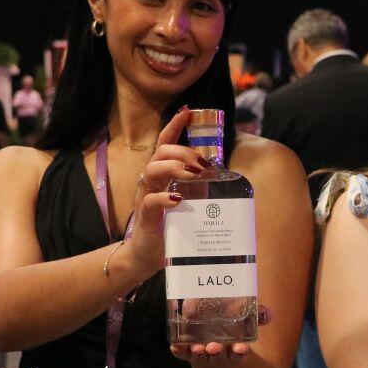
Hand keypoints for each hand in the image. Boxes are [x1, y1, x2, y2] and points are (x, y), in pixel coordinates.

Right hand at [126, 106, 206, 273]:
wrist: (146, 255)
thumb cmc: (169, 226)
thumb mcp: (187, 202)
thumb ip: (199, 187)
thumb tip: (222, 176)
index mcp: (161, 174)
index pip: (165, 143)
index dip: (174, 126)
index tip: (187, 111)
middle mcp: (151, 181)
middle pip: (161, 151)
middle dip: (184, 151)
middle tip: (203, 162)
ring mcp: (146, 197)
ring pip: (153, 169)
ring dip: (175, 167)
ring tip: (193, 173)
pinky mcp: (145, 216)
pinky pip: (150, 201)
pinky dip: (165, 198)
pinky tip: (178, 200)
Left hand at [169, 306, 272, 364]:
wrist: (215, 342)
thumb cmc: (233, 330)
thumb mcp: (247, 324)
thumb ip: (258, 316)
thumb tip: (267, 315)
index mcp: (235, 349)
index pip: (238, 353)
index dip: (240, 352)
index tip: (242, 348)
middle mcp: (218, 352)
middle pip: (217, 356)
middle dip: (216, 352)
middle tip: (215, 347)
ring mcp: (203, 352)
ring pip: (199, 356)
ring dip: (198, 352)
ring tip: (198, 348)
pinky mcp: (188, 350)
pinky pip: (182, 352)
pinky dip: (179, 350)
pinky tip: (175, 345)